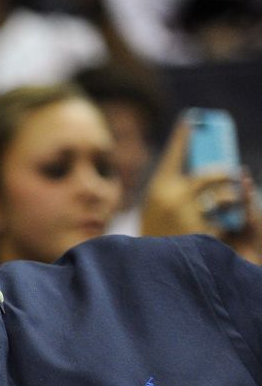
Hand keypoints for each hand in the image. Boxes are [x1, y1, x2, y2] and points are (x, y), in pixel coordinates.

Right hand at [140, 120, 251, 240]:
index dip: (183, 136)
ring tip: (234, 201)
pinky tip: (227, 225)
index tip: (192, 119)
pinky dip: (228, 222)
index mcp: (158, 188)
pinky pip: (226, 219)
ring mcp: (188, 214)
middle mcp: (173, 197)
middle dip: (225, 173)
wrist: (149, 266)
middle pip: (209, 174)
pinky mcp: (202, 231)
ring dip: (232, 198)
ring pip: (223, 197)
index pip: (174, 154)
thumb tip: (203, 170)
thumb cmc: (155, 233)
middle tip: (234, 173)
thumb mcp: (156, 208)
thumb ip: (174, 189)